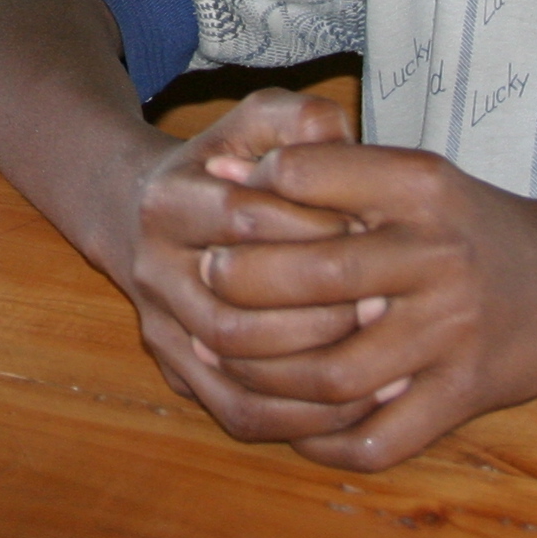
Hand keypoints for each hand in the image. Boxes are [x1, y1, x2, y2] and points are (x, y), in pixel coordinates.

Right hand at [101, 91, 381, 443]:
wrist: (150, 215)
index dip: (315, 228)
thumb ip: (300, 119)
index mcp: (169, 200)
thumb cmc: (229, 166)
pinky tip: (359, 405)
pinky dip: (302, 419)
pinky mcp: (180, 377)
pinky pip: (240, 413)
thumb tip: (342, 138)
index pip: (245, 220)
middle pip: (235, 307)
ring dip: (314, 368)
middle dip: (318, 309)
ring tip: (384, 358)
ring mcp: (163, 329)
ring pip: (236, 366)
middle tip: (386, 303)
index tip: (372, 231)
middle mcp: (155, 269)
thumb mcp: (257, 123)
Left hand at [183, 136, 536, 469]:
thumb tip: (227, 173)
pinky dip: (324, 441)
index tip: (218, 207)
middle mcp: (438, 258)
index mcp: (421, 188)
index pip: (309, 175)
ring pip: (333, 373)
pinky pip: (378, 439)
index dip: (252, 194)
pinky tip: (291, 423)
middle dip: (240, 282)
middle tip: (203, 277)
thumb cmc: (476, 224)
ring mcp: (453, 334)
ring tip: (222, 353)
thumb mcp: (415, 177)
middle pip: (313, 276)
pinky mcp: (465, 396)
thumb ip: (327, 169)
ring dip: (264, 371)